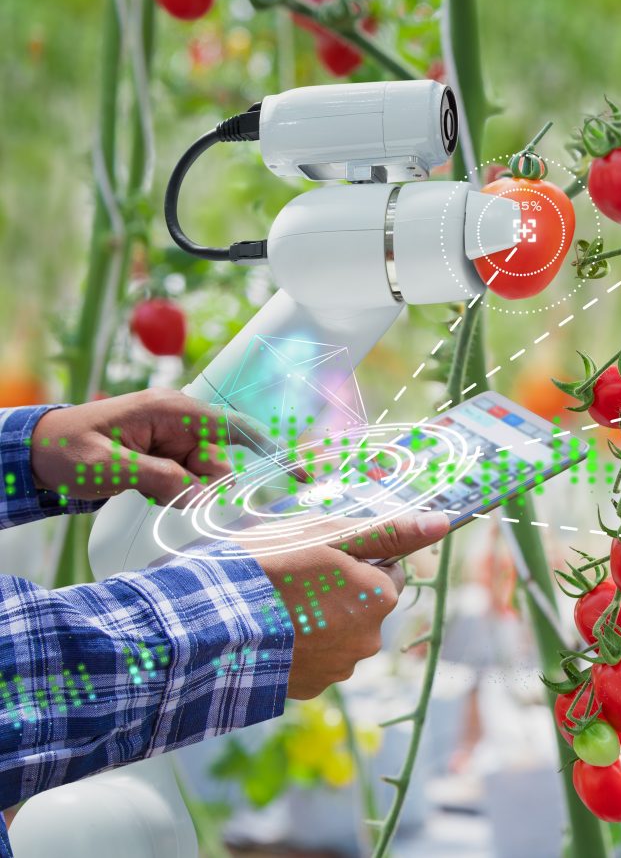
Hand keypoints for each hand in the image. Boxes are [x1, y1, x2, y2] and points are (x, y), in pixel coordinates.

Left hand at [29, 388, 288, 505]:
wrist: (36, 453)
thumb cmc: (66, 448)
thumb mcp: (107, 465)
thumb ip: (157, 478)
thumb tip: (199, 496)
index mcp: (172, 411)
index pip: (234, 428)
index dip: (270, 448)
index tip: (298, 473)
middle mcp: (181, 423)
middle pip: (219, 464)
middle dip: (199, 487)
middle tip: (157, 493)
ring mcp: (174, 441)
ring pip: (204, 479)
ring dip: (180, 494)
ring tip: (139, 488)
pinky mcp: (167, 458)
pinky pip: (188, 484)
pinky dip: (172, 494)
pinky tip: (141, 489)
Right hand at [249, 511, 450, 698]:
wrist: (210, 623)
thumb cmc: (270, 567)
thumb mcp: (329, 535)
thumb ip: (388, 532)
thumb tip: (442, 522)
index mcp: (380, 598)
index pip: (387, 572)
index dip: (356, 560)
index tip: (321, 558)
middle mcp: (369, 640)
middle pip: (364, 605)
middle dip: (339, 593)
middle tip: (293, 580)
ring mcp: (338, 669)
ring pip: (339, 634)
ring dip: (318, 621)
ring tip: (276, 607)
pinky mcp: (308, 690)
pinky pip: (314, 661)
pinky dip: (299, 647)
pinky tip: (270, 633)